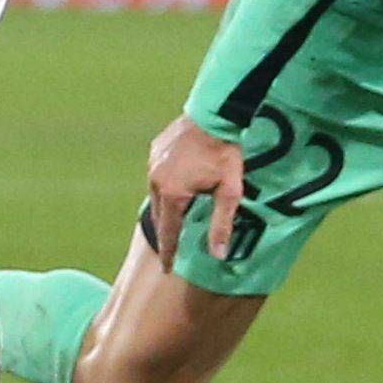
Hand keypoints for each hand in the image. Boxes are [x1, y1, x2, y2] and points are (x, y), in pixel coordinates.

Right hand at [146, 115, 246, 259]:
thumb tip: (218, 255)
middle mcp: (157, 181)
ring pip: (157, 195)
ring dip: (166, 208)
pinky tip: (176, 186)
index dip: (169, 252)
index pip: (169, 232)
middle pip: (160, 215)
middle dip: (167, 232)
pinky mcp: (155, 151)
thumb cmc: (225, 153)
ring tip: (175, 218)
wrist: (214, 114)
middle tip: (172, 247)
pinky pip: (157, 176)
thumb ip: (221, 225)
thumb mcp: (229, 192)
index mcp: (173, 194)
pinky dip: (165, 187)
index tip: (167, 268)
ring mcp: (153, 164)